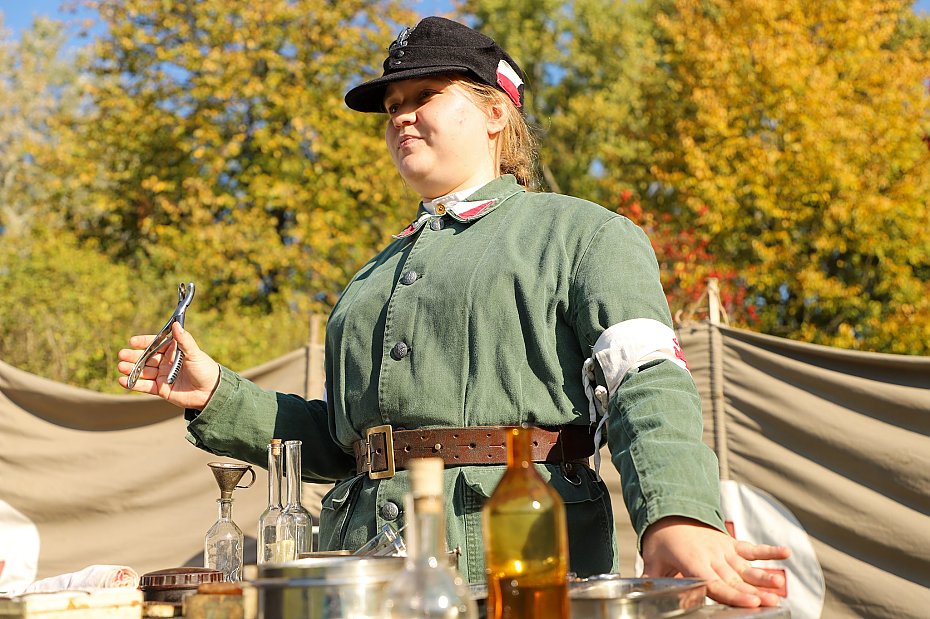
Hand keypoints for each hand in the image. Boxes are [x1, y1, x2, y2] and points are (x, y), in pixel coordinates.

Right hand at [117, 322, 220, 409]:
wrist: (211, 392)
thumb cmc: (205, 370)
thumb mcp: (195, 354)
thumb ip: (184, 341)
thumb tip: (176, 325)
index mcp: (173, 351)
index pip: (155, 344)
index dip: (144, 342)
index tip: (133, 341)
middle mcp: (165, 362)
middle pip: (146, 358)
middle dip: (133, 356)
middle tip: (122, 355)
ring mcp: (162, 375)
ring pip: (143, 371)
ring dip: (131, 369)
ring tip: (121, 367)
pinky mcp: (161, 389)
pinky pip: (145, 386)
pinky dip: (134, 384)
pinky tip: (123, 381)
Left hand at [641, 516, 790, 607]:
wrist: (669, 512)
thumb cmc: (661, 540)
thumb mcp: (651, 559)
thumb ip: (651, 579)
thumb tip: (641, 592)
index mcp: (693, 561)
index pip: (716, 583)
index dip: (734, 594)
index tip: (751, 602)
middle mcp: (712, 555)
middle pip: (735, 578)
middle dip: (755, 592)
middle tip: (774, 602)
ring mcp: (723, 548)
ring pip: (746, 566)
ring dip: (765, 576)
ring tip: (781, 584)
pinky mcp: (730, 544)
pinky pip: (751, 548)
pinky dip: (769, 550)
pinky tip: (786, 552)